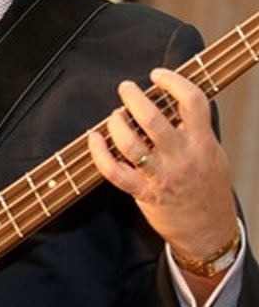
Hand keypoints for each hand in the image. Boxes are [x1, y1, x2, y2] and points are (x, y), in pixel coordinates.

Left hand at [87, 67, 237, 260]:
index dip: (173, 81)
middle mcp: (181, 157)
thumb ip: (196, 131)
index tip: (158, 74)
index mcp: (202, 143)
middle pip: (152, 119)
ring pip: (130, 144)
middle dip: (133, 97)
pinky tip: (94, 139)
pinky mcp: (144, 193)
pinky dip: (99, 154)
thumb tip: (172, 104)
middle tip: (125, 88)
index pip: (192, 101)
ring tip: (114, 116)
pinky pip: (115, 173)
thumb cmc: (209, 190)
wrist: (209, 232)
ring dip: (115, 124)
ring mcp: (161, 176)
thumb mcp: (213, 154)